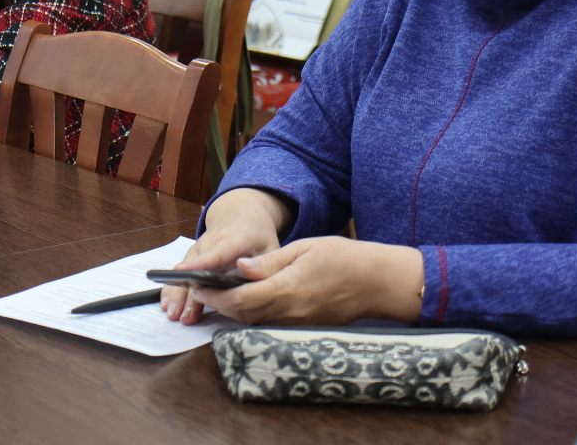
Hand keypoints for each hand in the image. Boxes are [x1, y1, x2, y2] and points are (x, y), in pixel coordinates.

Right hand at [161, 188, 290, 324]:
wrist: (241, 214)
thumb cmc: (256, 235)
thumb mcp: (271, 247)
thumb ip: (267, 265)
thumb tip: (259, 283)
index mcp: (234, 239)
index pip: (218, 252)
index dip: (202, 263)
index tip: (187, 273)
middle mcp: (211, 242)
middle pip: (196, 267)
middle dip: (188, 291)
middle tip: (184, 315)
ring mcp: (199, 248)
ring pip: (184, 270)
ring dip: (177, 292)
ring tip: (173, 314)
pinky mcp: (193, 255)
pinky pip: (181, 272)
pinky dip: (173, 288)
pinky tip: (168, 304)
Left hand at [188, 237, 424, 325]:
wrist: (378, 283)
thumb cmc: (345, 259)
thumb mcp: (306, 248)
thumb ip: (270, 262)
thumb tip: (239, 267)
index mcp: (287, 290)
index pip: (239, 299)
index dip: (214, 294)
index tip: (197, 283)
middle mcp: (289, 313)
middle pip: (241, 315)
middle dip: (217, 303)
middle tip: (201, 287)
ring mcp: (296, 324)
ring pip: (253, 322)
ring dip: (232, 309)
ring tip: (218, 292)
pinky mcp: (303, 327)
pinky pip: (268, 324)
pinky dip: (251, 314)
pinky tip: (246, 299)